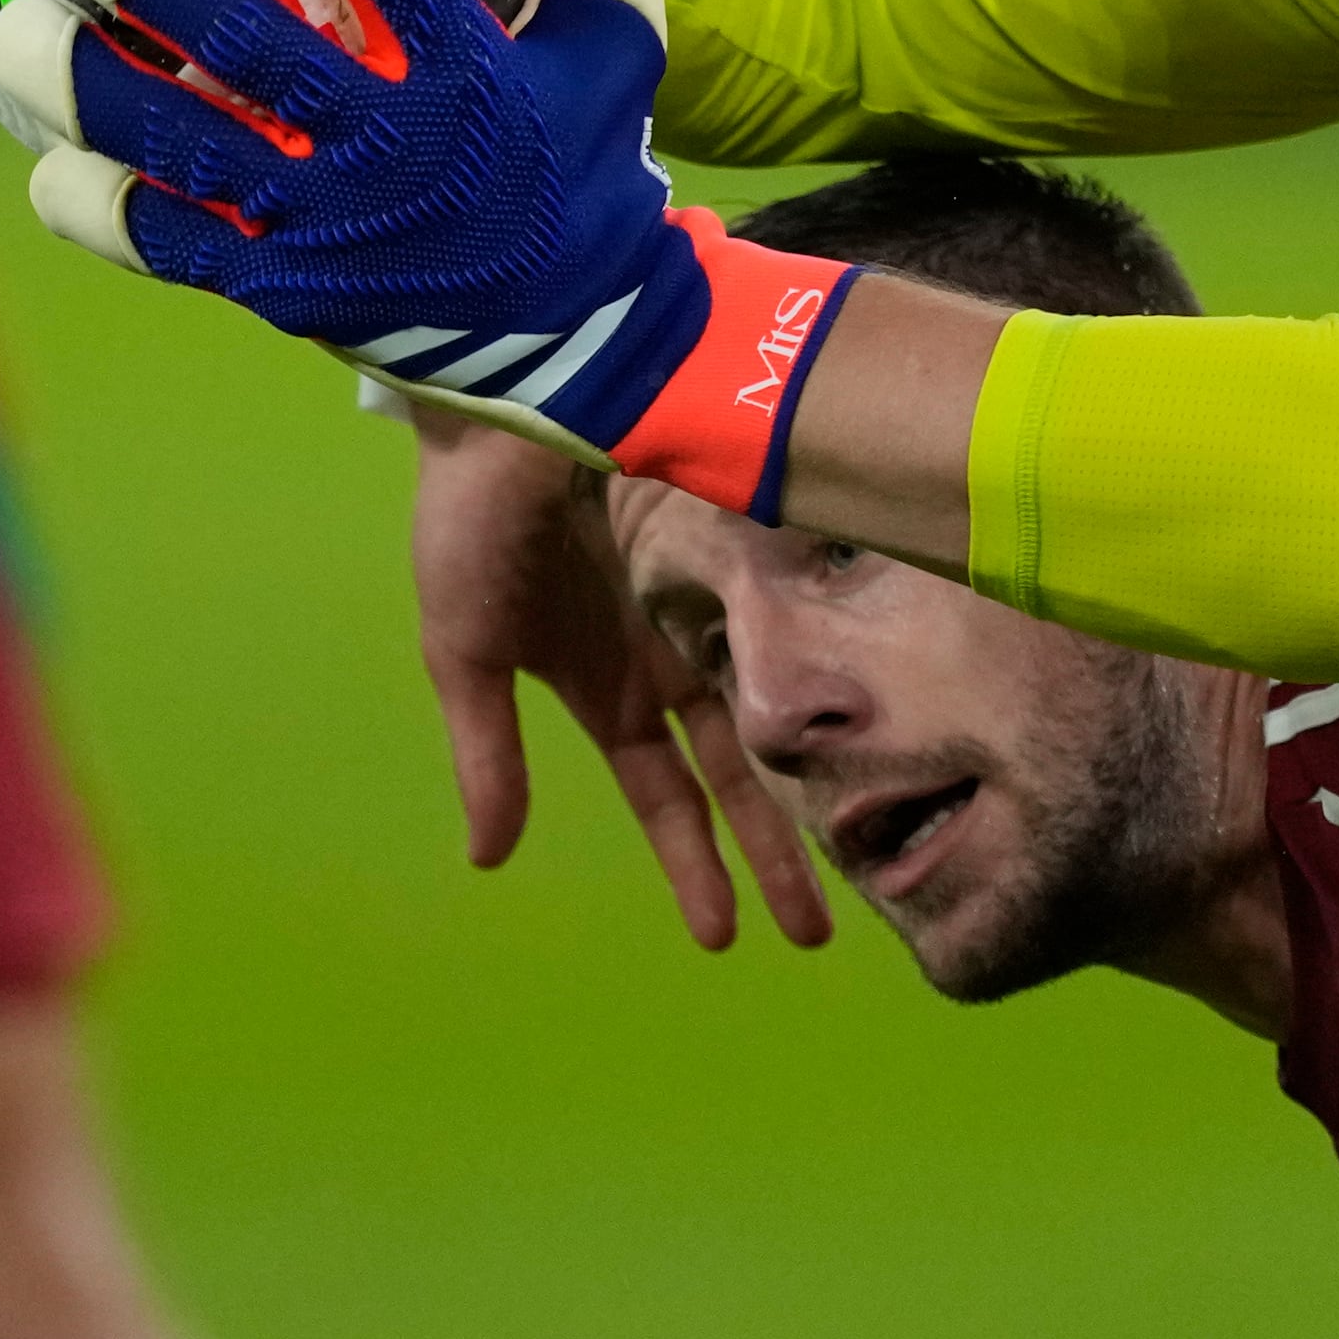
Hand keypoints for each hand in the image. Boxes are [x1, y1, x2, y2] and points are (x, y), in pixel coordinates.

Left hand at [0, 0, 854, 516]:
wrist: (573, 336)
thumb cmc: (579, 155)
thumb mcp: (620, 37)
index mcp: (466, 71)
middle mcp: (383, 148)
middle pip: (248, 48)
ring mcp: (318, 226)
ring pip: (175, 150)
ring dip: (84, 86)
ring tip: (15, 28)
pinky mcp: (273, 285)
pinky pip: (161, 244)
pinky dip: (95, 204)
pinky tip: (50, 159)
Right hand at [410, 408, 828, 950]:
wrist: (512, 401)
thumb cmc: (472, 523)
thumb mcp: (466, 651)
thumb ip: (490, 756)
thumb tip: (490, 858)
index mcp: (605, 689)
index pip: (662, 797)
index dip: (692, 863)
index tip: (725, 936)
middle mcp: (670, 655)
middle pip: (737, 774)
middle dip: (771, 853)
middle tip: (820, 934)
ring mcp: (712, 602)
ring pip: (777, 711)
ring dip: (812, 779)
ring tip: (864, 843)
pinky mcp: (742, 545)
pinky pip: (792, 621)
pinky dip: (823, 671)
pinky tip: (872, 719)